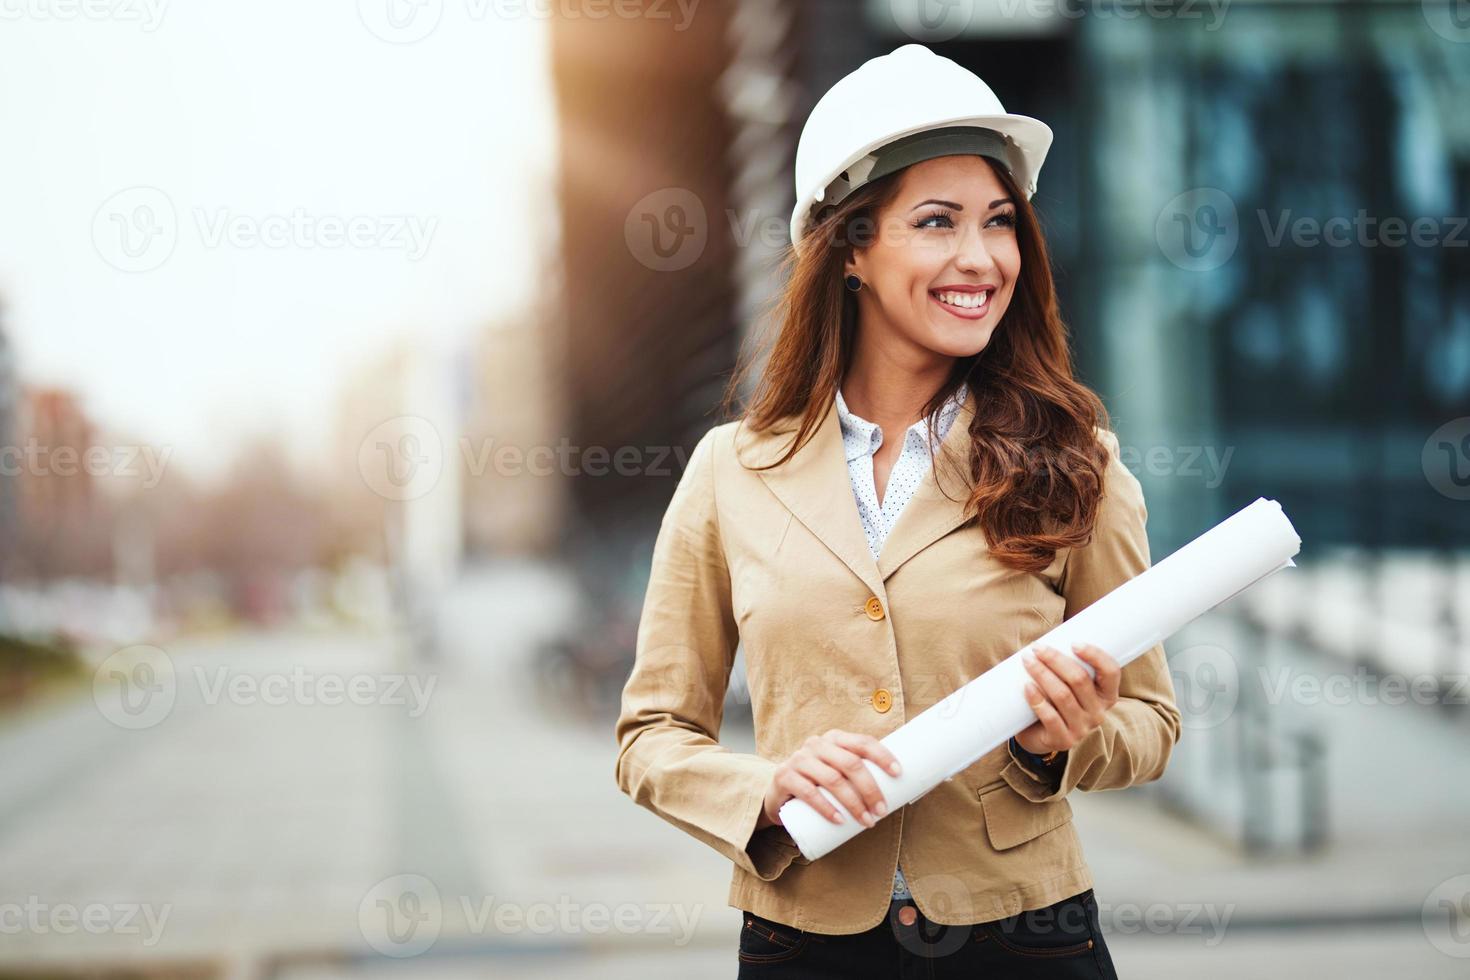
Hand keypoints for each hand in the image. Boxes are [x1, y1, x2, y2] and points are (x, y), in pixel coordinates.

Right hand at [756, 729, 901, 830]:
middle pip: (850, 763)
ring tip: (867, 821)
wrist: (778, 793)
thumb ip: (858, 774)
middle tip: (882, 811)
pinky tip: (840, 820)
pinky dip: (827, 808)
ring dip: (853, 803)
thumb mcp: (836, 772)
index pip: (862, 742)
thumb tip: (899, 790)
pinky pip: (808, 792)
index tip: (899, 773)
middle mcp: (816, 744)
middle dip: (870, 789)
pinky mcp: (784, 776)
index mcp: (834, 739)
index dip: (882, 755)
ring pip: (832, 779)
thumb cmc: (817, 784)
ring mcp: (799, 759)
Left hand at [1014, 643, 1120, 756]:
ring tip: (1027, 661)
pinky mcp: (1064, 740)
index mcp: (1107, 695)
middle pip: (1079, 680)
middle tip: (1037, 648)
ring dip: (1042, 674)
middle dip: (1056, 660)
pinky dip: (1037, 699)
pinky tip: (1026, 687)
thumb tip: (1048, 638)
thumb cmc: (1055, 701)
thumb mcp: (1068, 684)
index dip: (1095, 656)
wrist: (1040, 735)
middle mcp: (1099, 712)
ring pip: (1062, 695)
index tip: (1073, 643)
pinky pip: (1050, 717)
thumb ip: (1067, 665)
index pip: (1111, 672)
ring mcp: (1082, 728)